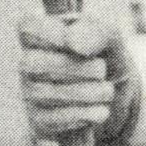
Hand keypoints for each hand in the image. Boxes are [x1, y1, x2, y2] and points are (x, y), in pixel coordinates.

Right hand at [18, 12, 139, 143]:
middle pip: (30, 62)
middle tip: (101, 70)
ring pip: (41, 93)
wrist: (118, 98)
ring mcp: (30, 91)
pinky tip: (100, 111)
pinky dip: (80, 115)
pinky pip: (49, 119)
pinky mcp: (39, 119)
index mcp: (42, 34)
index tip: (78, 44)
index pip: (27, 26)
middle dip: (72, 67)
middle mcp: (29, 62)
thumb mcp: (111, 40)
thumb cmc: (107, 59)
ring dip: (83, 92)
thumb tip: (73, 42)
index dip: (50, 34)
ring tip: (108, 91)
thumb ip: (96, 33)